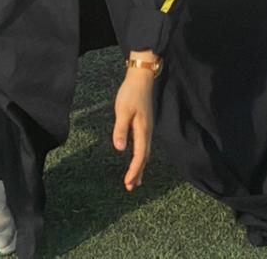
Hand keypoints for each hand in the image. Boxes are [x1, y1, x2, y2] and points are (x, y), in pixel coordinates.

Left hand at [112, 54, 156, 191]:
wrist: (141, 79)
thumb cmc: (130, 94)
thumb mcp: (123, 111)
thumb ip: (121, 129)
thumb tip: (120, 149)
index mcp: (142, 131)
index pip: (140, 157)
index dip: (134, 171)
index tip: (127, 183)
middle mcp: (146, 133)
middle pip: (144, 158)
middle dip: (137, 173)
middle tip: (130, 187)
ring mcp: (146, 129)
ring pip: (144, 153)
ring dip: (139, 167)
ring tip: (134, 180)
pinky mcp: (143, 125)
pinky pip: (143, 146)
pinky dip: (140, 156)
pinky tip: (136, 159)